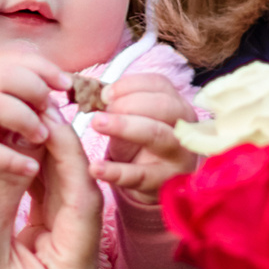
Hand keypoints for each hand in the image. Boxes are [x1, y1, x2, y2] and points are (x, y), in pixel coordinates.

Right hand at [0, 49, 67, 181]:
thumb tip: (58, 88)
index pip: (16, 59)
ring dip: (28, 121)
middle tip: (50, 111)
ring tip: (41, 137)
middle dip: (37, 92)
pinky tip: (30, 167)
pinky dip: (14, 159)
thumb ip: (16, 87)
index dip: (45, 69)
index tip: (66, 84)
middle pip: (8, 77)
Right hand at [0, 117, 102, 268]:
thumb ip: (4, 181)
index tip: (51, 116)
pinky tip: (28, 150)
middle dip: (61, 154)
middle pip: (80, 200)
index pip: (83, 203)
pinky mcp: (49, 259)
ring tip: (33, 123)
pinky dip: (39, 181)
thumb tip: (26, 131)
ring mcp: (67, 268)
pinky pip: (52, 211)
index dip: (68, 154)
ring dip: (50, 163)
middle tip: (43, 111)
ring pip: (67, 201)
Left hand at [88, 72, 196, 199]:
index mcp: (176, 105)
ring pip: (157, 134)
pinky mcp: (165, 182)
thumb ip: (115, 103)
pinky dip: (116, 171)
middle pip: (164, 105)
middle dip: (129, 102)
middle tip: (101, 110)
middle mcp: (183, 127)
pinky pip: (140, 175)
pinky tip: (95, 168)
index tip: (104, 93)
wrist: (153, 184)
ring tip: (97, 123)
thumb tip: (86, 89)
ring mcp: (178, 155)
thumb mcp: (132, 120)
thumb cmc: (141, 144)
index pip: (159, 84)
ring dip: (125, 126)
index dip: (129, 85)